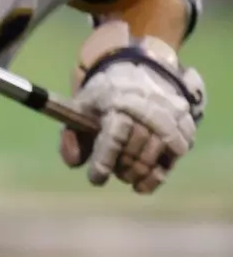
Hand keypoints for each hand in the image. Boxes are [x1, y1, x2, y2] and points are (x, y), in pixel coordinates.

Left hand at [59, 22, 204, 193]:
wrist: (144, 71)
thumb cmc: (107, 95)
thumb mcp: (81, 107)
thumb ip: (71, 136)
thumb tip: (75, 162)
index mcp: (118, 102)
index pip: (115, 136)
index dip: (104, 160)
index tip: (96, 179)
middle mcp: (147, 110)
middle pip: (135, 150)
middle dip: (121, 168)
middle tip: (114, 172)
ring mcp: (170, 119)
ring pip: (154, 157)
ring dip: (137, 173)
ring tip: (126, 175)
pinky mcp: (184, 128)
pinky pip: (173, 159)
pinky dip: (157, 177)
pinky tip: (142, 184)